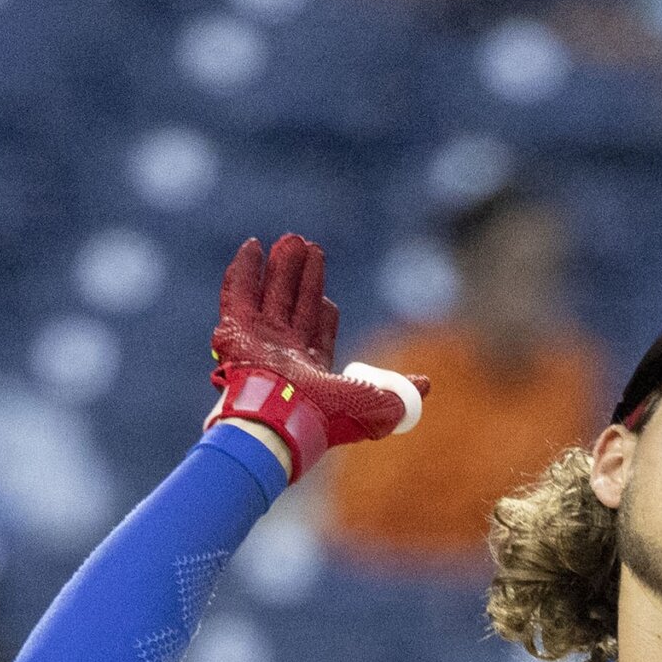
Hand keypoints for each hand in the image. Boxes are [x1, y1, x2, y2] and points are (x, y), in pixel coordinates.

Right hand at [206, 233, 428, 479]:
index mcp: (311, 371)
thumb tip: (426, 385)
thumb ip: (401, 392)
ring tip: (290, 241)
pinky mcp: (235, 330)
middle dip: (303, 278)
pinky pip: (237, 294)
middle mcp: (283, 354)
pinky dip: (244, 271)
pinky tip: (252, 247)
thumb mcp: (377, 404)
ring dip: (280, 269)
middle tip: (310, 249)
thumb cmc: (326, 415)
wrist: (282, 421)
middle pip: (294, 306)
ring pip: (270, 295)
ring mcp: (258, 341)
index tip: (325, 294)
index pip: (317, 330)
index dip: (322, 309)